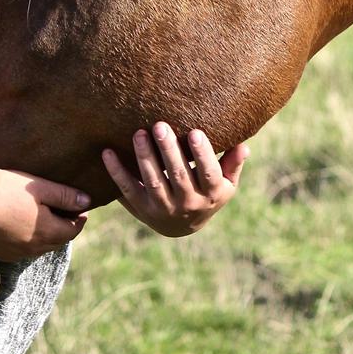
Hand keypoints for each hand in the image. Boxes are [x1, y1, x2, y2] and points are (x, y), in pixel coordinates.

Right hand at [0, 167, 89, 262]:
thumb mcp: (38, 187)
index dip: (79, 219)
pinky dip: (26, 240)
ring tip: (44, 218)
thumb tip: (87, 202)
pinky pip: (19, 250)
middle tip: (66, 212)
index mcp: (46, 233)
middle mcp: (31, 250)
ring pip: (38, 248)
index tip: (82, 208)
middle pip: (56, 241)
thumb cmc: (2, 188)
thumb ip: (64, 195)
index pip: (72, 231)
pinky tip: (19, 225)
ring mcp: (12, 254)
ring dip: (45, 235)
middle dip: (64, 228)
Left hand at [102, 122, 248, 236]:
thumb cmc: (207, 194)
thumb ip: (232, 164)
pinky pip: (128, 189)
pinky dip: (116, 171)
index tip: (195, 132)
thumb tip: (244, 145)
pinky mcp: (141, 208)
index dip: (201, 154)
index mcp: (210, 194)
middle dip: (168, 150)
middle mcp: (187, 203)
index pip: (207, 173)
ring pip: (153, 181)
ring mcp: (163, 207)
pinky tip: (108, 152)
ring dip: (144, 157)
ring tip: (138, 134)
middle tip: (159, 125)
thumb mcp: (225, 184)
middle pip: (177, 175)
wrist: (183, 227)